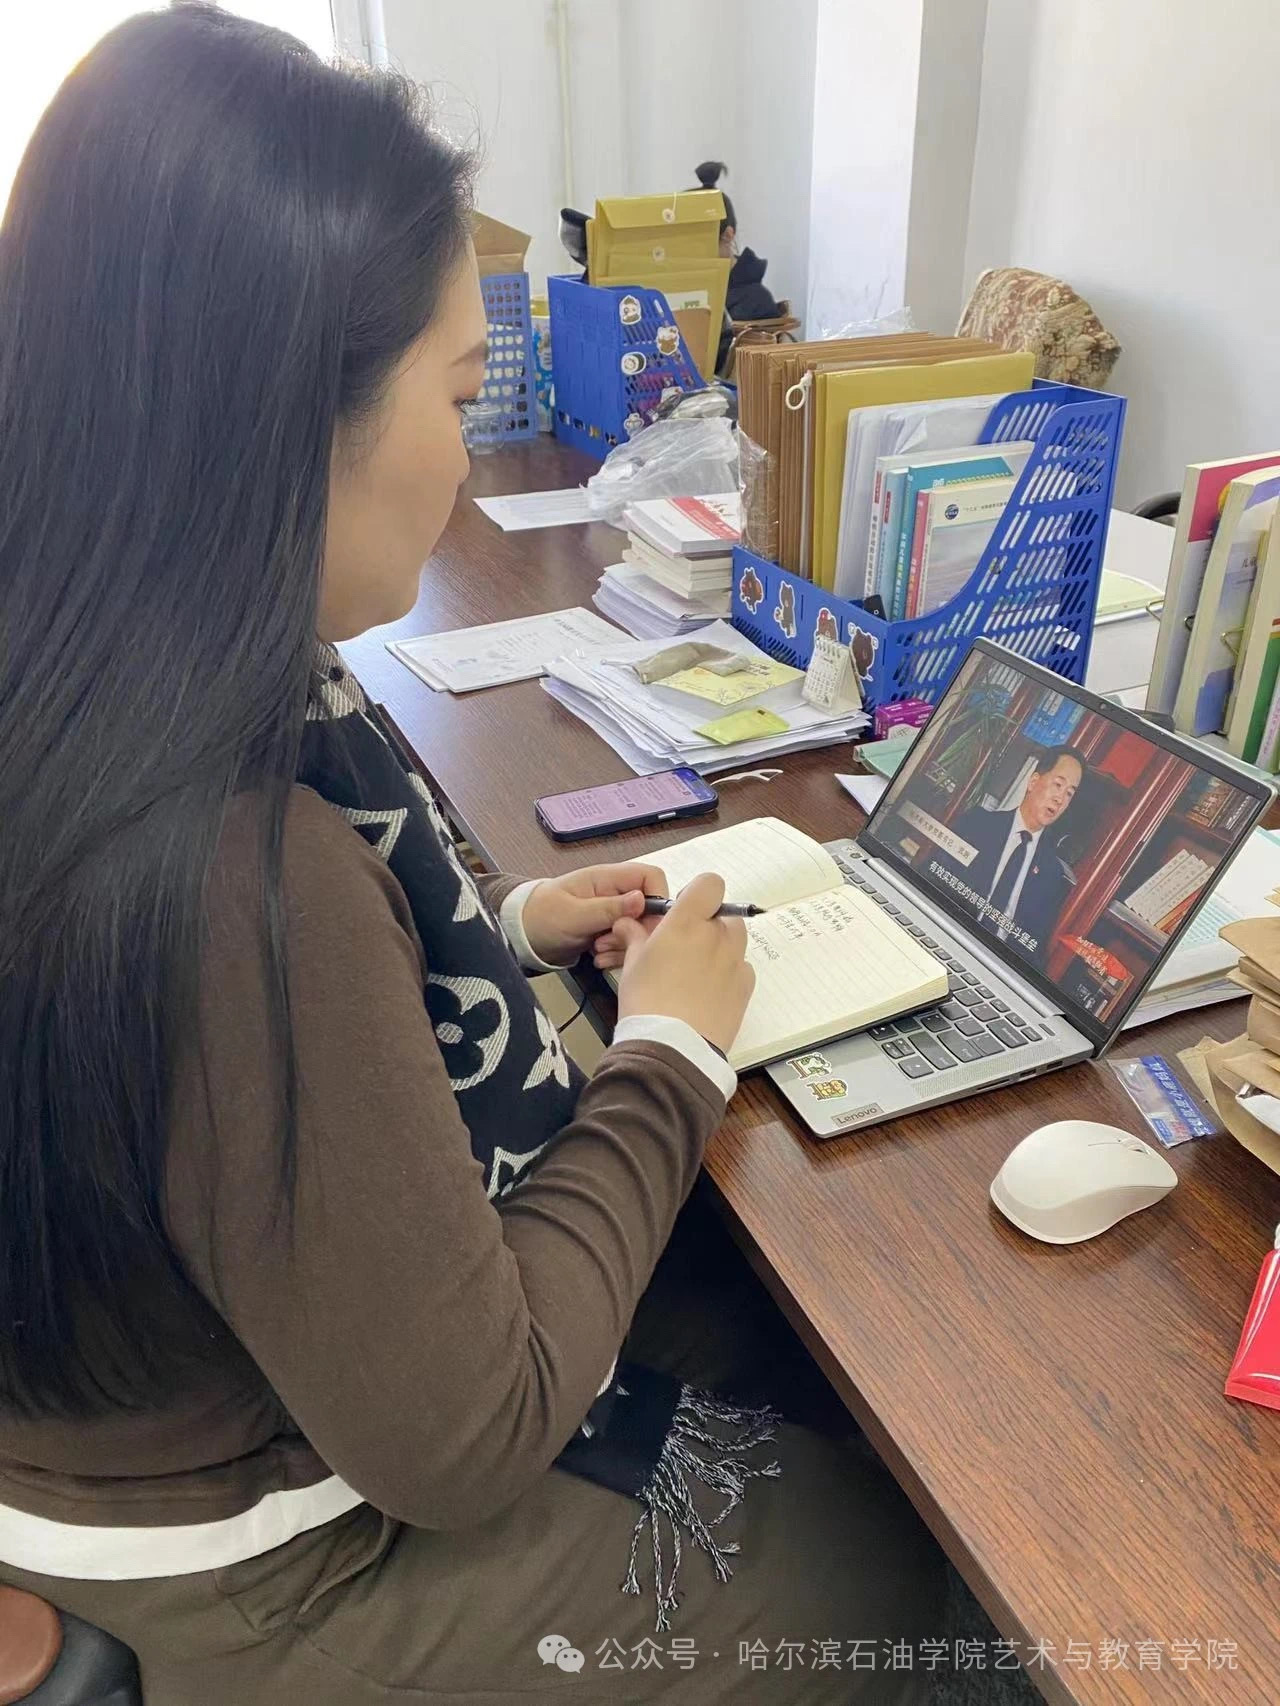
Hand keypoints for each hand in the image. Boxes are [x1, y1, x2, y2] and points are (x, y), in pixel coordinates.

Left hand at [520, 863, 667, 968]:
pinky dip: (616, 953)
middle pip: (649, 907)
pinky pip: (625, 941)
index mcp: (608, 878)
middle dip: (638, 930)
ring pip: (638, 928)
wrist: (519, 933)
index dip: (657, 899)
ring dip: (625, 945)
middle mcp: (615, 892)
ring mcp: (612, 912)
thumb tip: (642, 899)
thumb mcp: (574, 915)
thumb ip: (608, 908)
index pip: (651, 877)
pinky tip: (599, 959)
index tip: (645, 925)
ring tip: (600, 951)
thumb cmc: (540, 916)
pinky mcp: (608, 930)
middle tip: (615, 943)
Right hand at [613, 873, 754, 1054]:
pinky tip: (708, 992)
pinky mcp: (746, 986)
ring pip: (734, 941)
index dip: (698, 893)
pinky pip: (741, 968)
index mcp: (688, 922)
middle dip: (707, 925)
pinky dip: (728, 973)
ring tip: (695, 971)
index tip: (683, 912)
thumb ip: (634, 936)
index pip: (710, 883)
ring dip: (719, 947)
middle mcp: (718, 936)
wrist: (671, 1048)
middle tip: (684, 947)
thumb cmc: (645, 1001)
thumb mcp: (631, 964)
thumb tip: (627, 923)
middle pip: (723, 914)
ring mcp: (736, 961)